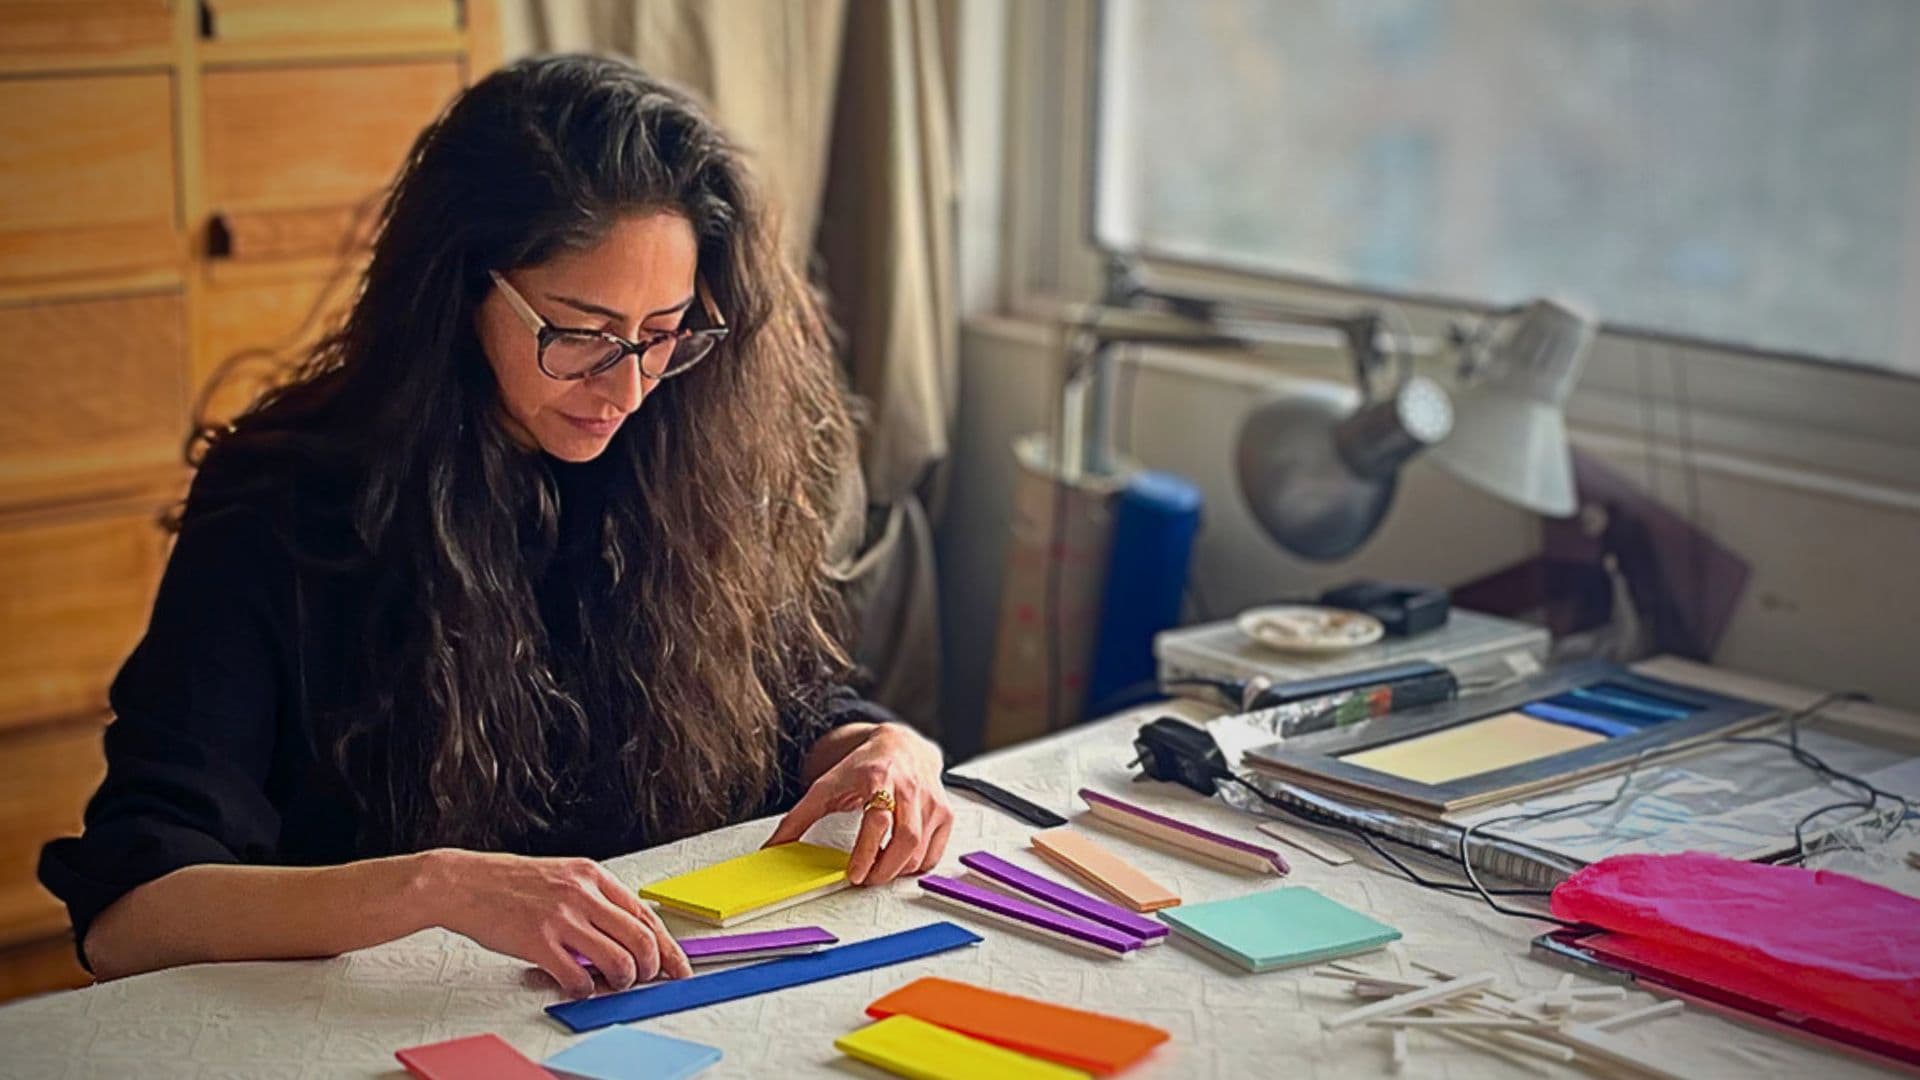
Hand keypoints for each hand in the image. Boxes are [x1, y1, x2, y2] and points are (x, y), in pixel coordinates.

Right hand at [422, 849, 690, 996]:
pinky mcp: (538, 941)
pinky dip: (584, 991)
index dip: (668, 948)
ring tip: (607, 983)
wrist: (463, 882)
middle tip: (640, 980)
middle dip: (650, 969)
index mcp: (593, 876)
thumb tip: (628, 934)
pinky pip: (578, 979)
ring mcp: (561, 918)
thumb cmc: (510, 883)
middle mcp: (583, 894)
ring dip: (620, 982)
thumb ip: (595, 901)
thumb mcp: (563, 877)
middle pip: (642, 941)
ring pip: (619, 962)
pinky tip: (574, 986)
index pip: (646, 916)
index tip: (678, 968)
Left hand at [764, 724, 952, 884]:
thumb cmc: (864, 767)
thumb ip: (799, 817)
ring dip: (897, 870)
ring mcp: (931, 801)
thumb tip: (774, 846)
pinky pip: (933, 853)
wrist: (900, 746)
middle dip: (884, 869)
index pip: (878, 821)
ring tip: (878, 870)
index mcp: (879, 778)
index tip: (854, 874)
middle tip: (865, 879)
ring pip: (920, 851)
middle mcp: (910, 788)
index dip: (867, 852)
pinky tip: (898, 862)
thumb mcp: (826, 786)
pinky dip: (916, 866)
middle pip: (906, 839)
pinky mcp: (944, 813)